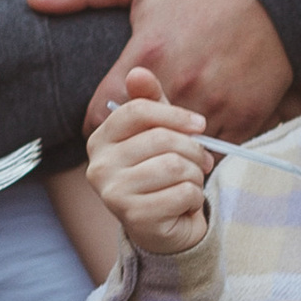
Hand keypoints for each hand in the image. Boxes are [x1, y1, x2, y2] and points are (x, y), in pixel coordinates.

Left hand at [27, 0, 293, 140]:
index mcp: (147, 56)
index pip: (98, 115)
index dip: (92, 120)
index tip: (98, 118)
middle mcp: (179, 87)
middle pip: (137, 138)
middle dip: (130, 139)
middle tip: (130, 133)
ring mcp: (215, 105)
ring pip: (177, 150)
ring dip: (168, 147)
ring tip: (163, 136)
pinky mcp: (246, 116)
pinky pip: (216, 150)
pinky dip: (205, 147)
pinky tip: (197, 134)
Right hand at [87, 67, 210, 258]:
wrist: (164, 228)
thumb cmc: (160, 173)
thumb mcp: (157, 133)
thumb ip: (150, 103)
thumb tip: (138, 72)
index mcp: (100, 140)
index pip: (137, 111)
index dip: (174, 114)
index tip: (199, 125)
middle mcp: (98, 167)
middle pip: (161, 139)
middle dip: (192, 150)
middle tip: (201, 162)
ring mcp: (113, 194)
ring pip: (175, 166)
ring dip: (194, 175)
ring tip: (189, 182)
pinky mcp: (135, 218)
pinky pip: (183, 193)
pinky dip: (194, 197)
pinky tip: (184, 204)